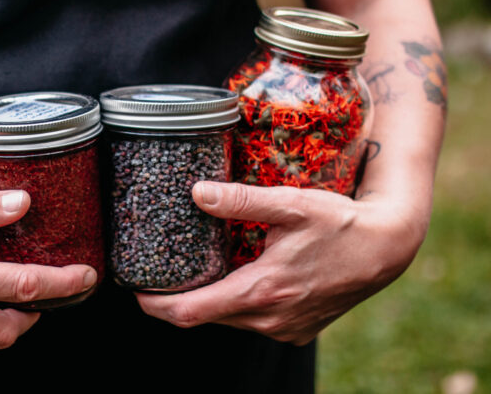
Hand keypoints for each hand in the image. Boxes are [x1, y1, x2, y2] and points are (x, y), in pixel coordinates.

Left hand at [136, 181, 425, 344]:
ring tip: (196, 269)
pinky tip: (239, 276)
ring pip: (230, 320)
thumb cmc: (340, 223)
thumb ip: (242, 200)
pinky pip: (253, 322)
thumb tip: (196, 192)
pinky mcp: (297, 330)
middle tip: (161, 272)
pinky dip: (238, 304)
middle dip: (179, 299)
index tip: (137, 291)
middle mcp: (270, 318)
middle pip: (206, 318)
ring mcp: (285, 328)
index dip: (157, 305)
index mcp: (262, 291)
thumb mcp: (291, 205)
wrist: (387, 249)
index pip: (191, 313)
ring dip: (210, 300)